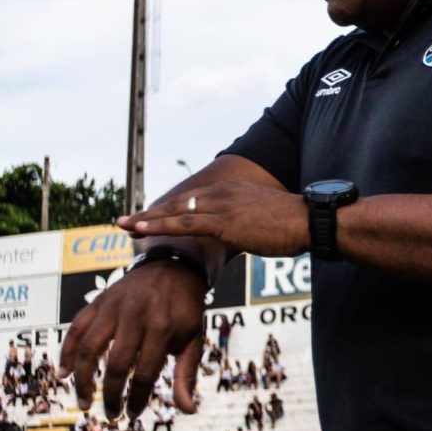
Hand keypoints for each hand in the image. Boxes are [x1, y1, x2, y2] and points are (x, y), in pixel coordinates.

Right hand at [58, 262, 205, 418]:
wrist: (174, 265)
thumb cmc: (184, 308)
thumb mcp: (193, 338)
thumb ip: (186, 374)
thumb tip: (187, 410)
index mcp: (162, 326)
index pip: (146, 373)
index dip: (137, 398)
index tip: (132, 413)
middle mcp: (135, 315)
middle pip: (117, 364)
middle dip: (112, 394)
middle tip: (111, 413)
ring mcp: (114, 306)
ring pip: (89, 348)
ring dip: (83, 379)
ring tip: (84, 402)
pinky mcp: (99, 300)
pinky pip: (76, 327)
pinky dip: (66, 351)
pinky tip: (63, 374)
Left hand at [117, 180, 308, 257]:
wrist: (308, 221)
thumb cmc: (291, 225)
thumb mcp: (262, 221)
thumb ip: (244, 225)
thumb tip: (237, 238)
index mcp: (231, 192)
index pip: (191, 200)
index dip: (168, 210)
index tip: (148, 217)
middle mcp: (222, 193)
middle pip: (177, 203)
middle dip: (149, 213)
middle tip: (123, 220)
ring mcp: (221, 206)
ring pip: (175, 212)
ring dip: (146, 219)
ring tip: (123, 225)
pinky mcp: (223, 221)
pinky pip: (184, 224)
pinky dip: (158, 226)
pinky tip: (141, 230)